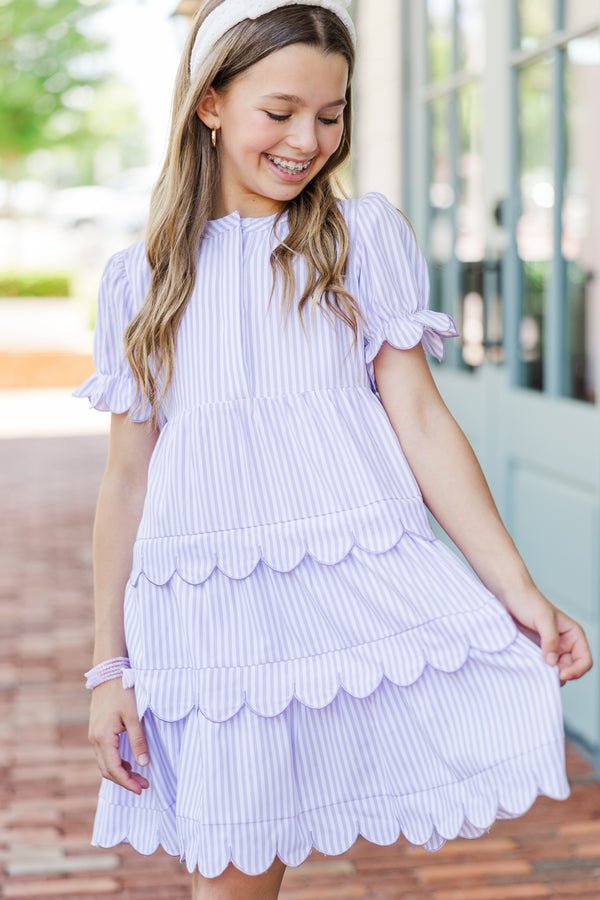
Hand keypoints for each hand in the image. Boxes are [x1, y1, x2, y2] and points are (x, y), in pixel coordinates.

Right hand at [88, 677, 149, 794]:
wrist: (107, 674)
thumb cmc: (122, 692)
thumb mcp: (134, 716)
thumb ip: (138, 740)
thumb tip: (143, 764)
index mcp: (103, 737)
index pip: (114, 769)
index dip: (127, 782)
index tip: (141, 789)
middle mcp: (95, 739)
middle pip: (107, 770)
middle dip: (125, 781)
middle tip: (144, 785)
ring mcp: (94, 736)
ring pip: (105, 763)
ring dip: (120, 773)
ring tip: (139, 777)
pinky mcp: (97, 731)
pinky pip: (104, 754)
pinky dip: (116, 762)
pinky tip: (129, 763)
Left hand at [499, 583, 592, 685]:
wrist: (510, 595)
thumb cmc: (529, 601)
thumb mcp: (542, 618)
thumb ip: (550, 639)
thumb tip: (552, 661)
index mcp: (573, 635)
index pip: (584, 660)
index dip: (577, 670)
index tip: (561, 674)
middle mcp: (565, 643)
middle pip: (570, 669)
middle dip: (560, 674)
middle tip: (545, 675)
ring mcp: (550, 648)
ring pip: (556, 670)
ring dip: (548, 674)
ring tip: (536, 670)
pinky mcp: (537, 651)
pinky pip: (542, 667)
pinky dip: (538, 670)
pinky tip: (530, 667)